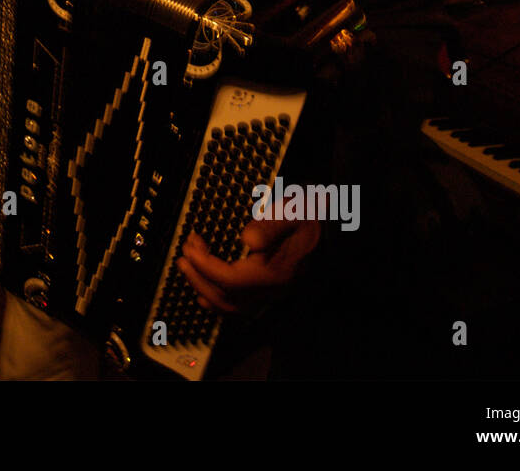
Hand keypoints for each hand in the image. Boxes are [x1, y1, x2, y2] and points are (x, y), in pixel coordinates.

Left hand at [176, 219, 321, 314]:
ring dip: (205, 291)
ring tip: (189, 268)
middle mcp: (272, 289)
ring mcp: (272, 292)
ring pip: (232, 308)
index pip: (230, 279)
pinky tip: (208, 285)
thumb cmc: (312, 215)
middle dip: (198, 278)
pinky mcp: (271, 290)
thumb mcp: (293, 212)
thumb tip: (246, 239)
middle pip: (226, 298)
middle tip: (183, 255)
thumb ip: (270, 226)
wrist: (336, 226)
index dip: (204, 264)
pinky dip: (219, 299)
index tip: (190, 244)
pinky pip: (240, 306)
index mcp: (275, 273)